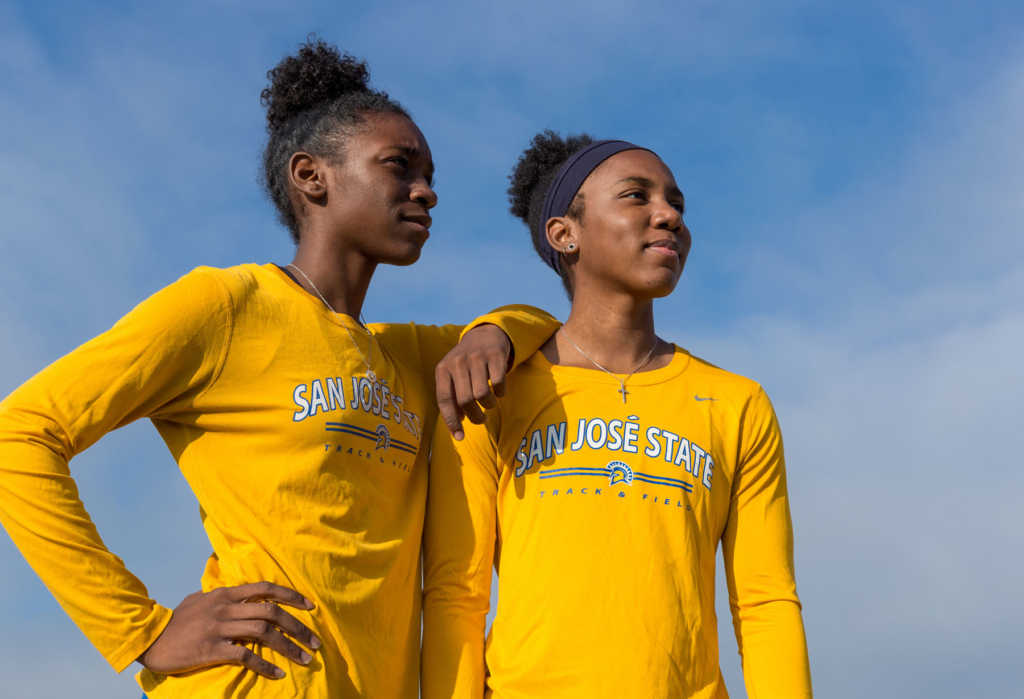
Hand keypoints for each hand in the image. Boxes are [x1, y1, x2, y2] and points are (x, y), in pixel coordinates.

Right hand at [137, 581, 320, 678]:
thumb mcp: (199, 599)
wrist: (150, 638)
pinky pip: (245, 656)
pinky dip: (264, 665)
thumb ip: (222, 595)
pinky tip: (277, 674)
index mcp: (225, 594)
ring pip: (263, 632)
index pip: (266, 588)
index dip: (291, 595)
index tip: (311, 606)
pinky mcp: (211, 649)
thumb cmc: (176, 620)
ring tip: (305, 659)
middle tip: (315, 641)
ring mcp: (218, 627)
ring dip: (288, 646)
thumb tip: (240, 592)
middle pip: (271, 612)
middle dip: (298, 626)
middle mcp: (225, 607)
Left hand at [436, 323, 510, 440]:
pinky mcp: (494, 355)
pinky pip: (498, 384)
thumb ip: (452, 398)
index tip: (459, 437)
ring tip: (489, 404)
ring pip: (482, 394)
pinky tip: (499, 391)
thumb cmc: (466, 363)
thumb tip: (457, 426)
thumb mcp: (453, 376)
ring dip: (489, 406)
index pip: (444, 399)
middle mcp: (457, 362)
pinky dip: (500, 393)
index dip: (451, 421)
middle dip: (475, 416)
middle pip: (465, 400)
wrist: (484, 335)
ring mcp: (476, 357)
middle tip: (481, 420)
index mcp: (443, 369)